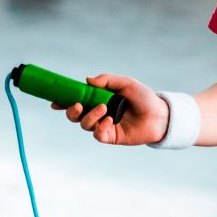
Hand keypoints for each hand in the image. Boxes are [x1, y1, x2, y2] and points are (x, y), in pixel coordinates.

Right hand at [52, 74, 168, 145]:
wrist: (161, 115)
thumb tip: (87, 80)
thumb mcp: (127, 84)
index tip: (55, 100)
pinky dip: (100, 127)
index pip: (77, 100)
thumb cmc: (144, 97)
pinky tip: (110, 121)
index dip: (64, 101)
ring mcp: (104, 125)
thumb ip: (108, 81)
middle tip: (78, 105)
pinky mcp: (110, 137)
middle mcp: (99, 113)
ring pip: (84, 124)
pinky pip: (97, 135)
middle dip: (71, 111)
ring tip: (104, 109)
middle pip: (75, 115)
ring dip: (90, 116)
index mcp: (100, 99)